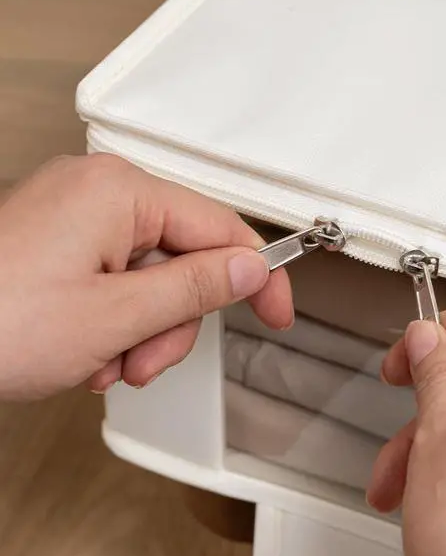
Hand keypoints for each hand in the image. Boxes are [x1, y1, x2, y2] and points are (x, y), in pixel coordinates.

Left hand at [0, 154, 291, 399]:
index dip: (257, 277)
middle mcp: (98, 191)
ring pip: (148, 279)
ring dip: (138, 334)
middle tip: (142, 363)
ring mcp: (73, 215)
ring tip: (101, 365)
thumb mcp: (115, 318)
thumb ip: (194, 290)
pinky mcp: (56, 241)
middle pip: (182, 260)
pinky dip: (110, 324)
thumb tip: (250, 269)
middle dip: (170, 324)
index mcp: (119, 192)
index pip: (221, 228)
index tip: (278, 312)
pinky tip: (81, 353)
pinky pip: (113, 280)